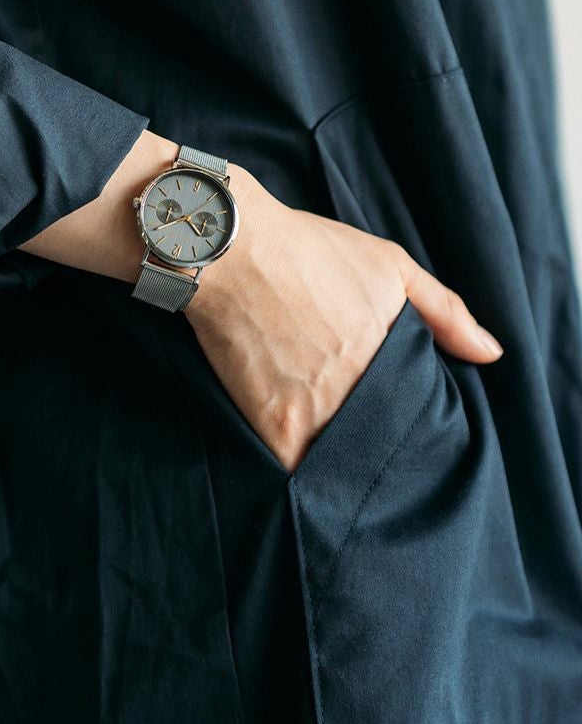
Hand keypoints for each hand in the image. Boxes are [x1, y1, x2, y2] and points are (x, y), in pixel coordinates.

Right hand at [183, 165, 503, 472]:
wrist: (234, 252)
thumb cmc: (309, 250)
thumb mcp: (390, 264)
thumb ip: (445, 312)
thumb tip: (489, 354)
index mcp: (393, 361)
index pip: (416, 422)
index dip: (406, 431)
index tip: (396, 431)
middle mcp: (360, 395)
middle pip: (379, 449)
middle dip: (372, 452)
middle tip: (361, 447)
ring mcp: (316, 414)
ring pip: (339, 466)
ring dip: (337, 467)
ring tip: (329, 457)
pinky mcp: (272, 424)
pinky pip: (293, 470)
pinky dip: (298, 472)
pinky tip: (297, 463)